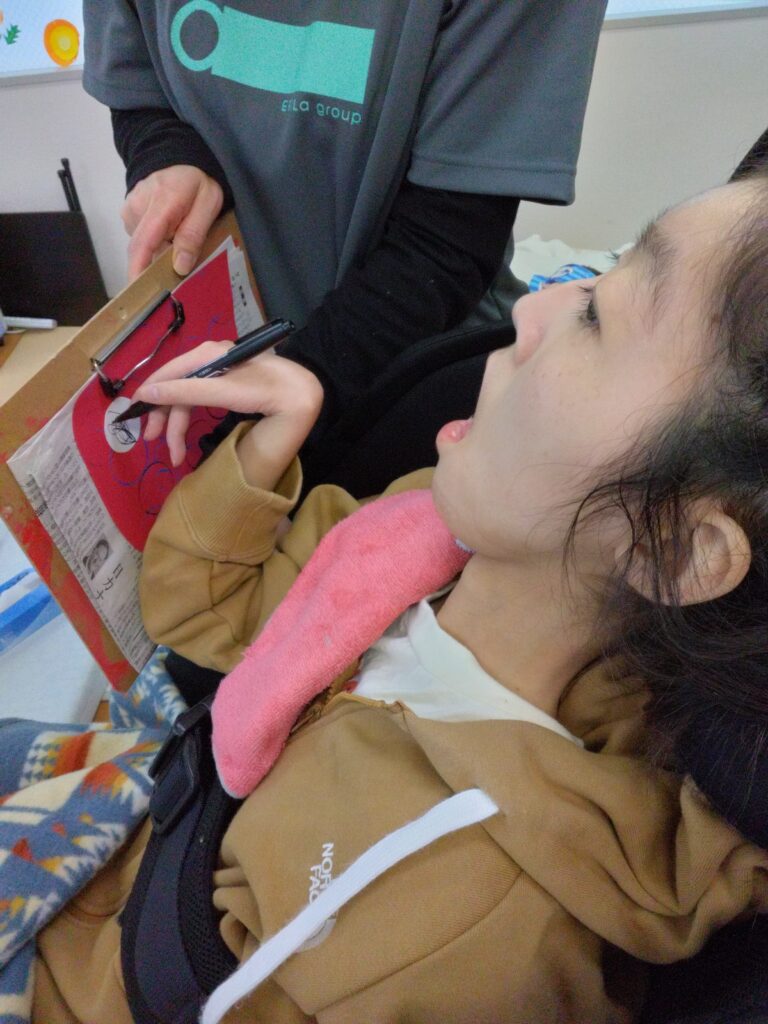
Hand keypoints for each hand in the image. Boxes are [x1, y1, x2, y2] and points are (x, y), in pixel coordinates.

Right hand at [122, 165, 223, 280]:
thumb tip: (180, 266)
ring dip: (159, 252)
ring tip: (177, 244)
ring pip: (143, 245)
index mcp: (161, 202)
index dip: (138, 269)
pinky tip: (168, 235)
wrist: (179, 158)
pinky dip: (155, 243)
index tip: (138, 292)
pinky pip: (141, 238)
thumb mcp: (208, 204)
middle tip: (175, 277)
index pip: (144, 242)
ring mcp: (130, 209)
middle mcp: (138, 206)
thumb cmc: (197, 182)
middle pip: (141, 249)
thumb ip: (194, 234)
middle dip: (154, 268)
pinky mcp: (128, 213)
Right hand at [132, 343, 323, 489]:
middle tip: (152, 442)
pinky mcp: (226, 385)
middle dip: (163, 418)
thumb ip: (185, 392)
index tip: (133, 417)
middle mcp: (208, 359)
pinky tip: (185, 437)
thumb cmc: (264, 388)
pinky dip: (190, 420)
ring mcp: (217, 373)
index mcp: (206, 354)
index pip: (167, 374)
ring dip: (176, 427)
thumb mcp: (222, 391)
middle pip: (175, 389)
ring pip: (186, 400)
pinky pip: (198, 402)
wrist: (299, 392)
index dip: (150, 395)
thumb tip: (146, 393)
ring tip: (174, 455)